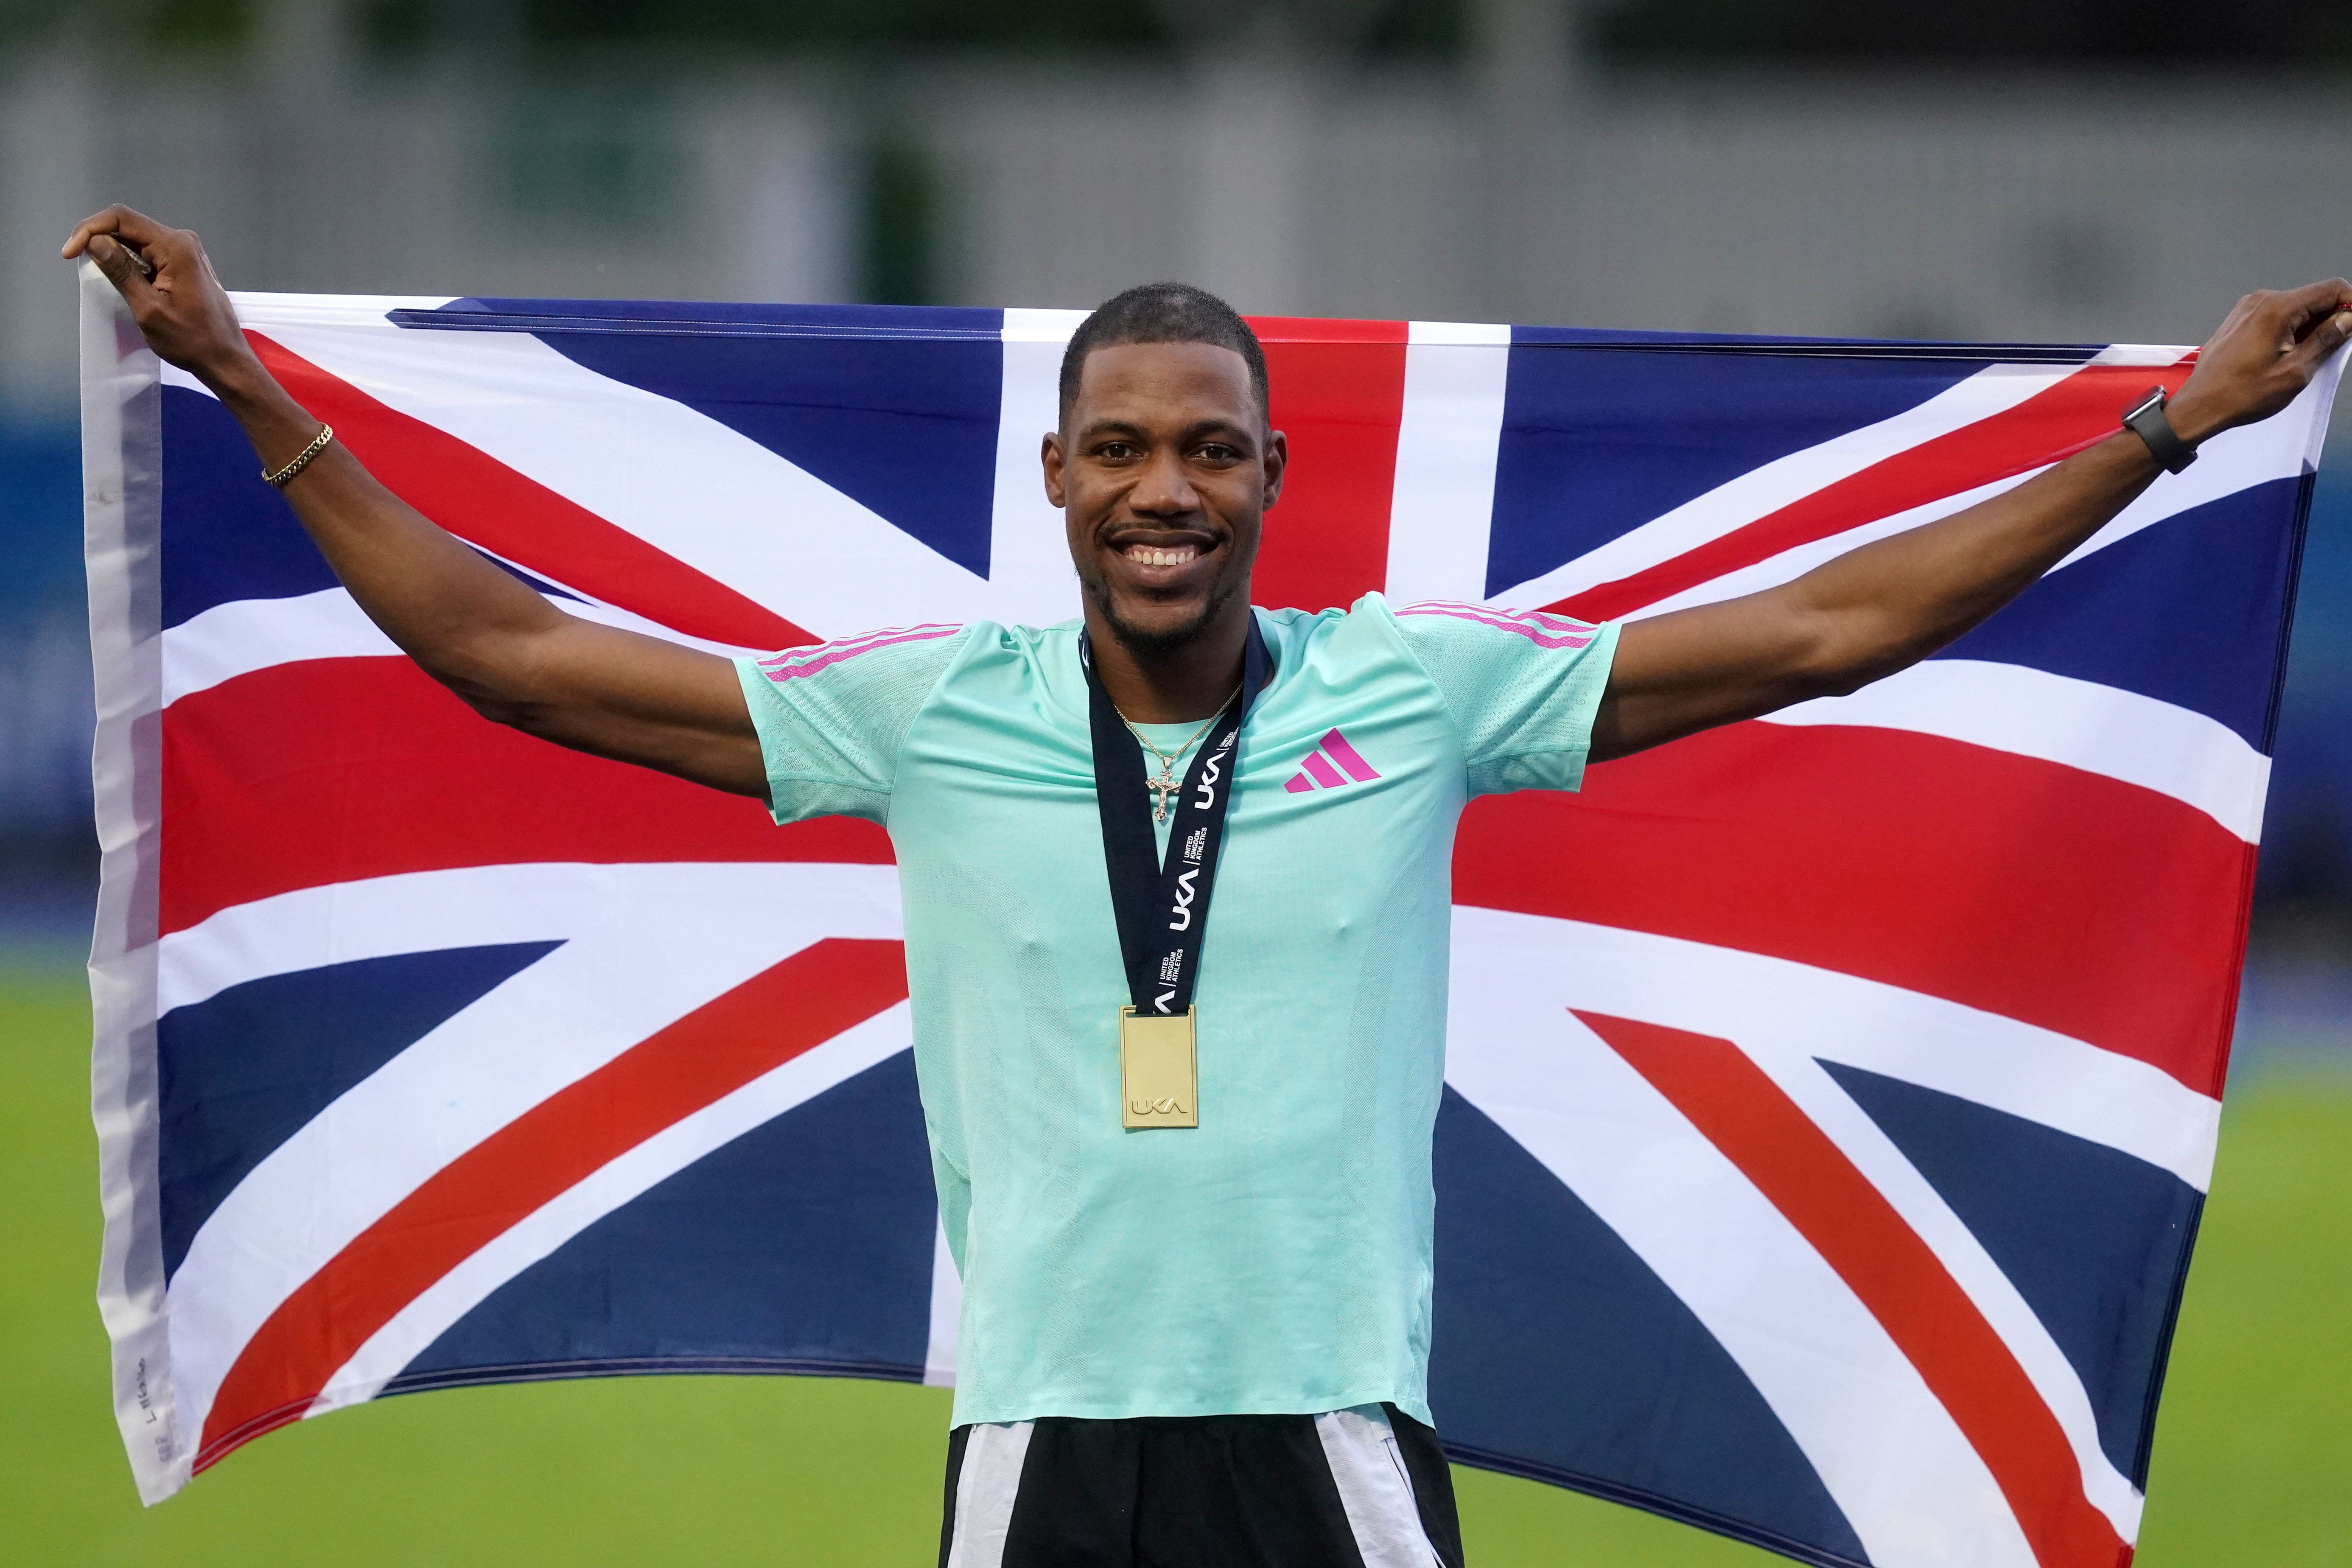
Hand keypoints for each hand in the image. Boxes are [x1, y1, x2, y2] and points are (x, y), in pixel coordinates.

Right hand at [61, 205, 258, 385]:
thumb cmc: (191, 340)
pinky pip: (149, 252)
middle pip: (128, 225)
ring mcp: (186, 251)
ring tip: (100, 274)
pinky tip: (122, 278)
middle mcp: (182, 241)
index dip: (89, 229)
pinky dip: (130, 261)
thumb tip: (95, 241)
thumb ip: (121, 272)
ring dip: (113, 251)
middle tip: (78, 262)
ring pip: (136, 238)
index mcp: (175, 247)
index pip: (121, 218)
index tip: (69, 254)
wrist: (224, 358)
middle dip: (98, 239)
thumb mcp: (148, 308)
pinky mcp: (185, 263)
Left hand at [2167, 279, 2351, 444]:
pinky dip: (2292, 330)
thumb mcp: (2295, 371)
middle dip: (2332, 318)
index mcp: (2277, 308)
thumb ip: (2327, 340)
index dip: (2351, 304)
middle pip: (2314, 297)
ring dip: (2311, 327)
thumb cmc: (2241, 394)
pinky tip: (2288, 354)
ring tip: (2308, 357)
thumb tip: (2349, 319)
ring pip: (2296, 308)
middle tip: (2337, 347)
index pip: (2331, 289)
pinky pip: (2277, 316)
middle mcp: (2261, 301)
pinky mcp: (2241, 320)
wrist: (2199, 406)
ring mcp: (2248, 309)